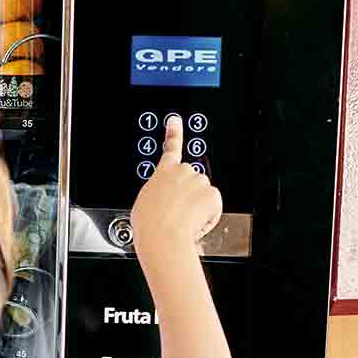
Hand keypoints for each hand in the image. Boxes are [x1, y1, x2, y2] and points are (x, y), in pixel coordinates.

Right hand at [130, 115, 222, 262]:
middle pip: (192, 181)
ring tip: (183, 221)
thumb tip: (162, 200)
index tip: (175, 120)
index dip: (174, 133)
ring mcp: (199, 182)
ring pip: (203, 196)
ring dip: (197, 208)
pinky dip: (207, 218)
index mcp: (163, 172)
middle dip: (190, 194)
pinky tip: (194, 224)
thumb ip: (157, 193)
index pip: (170, 147)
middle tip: (179, 213)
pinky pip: (213, 208)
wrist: (162, 236)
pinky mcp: (212, 194)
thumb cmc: (149, 224)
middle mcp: (182, 172)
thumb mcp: (144, 203)